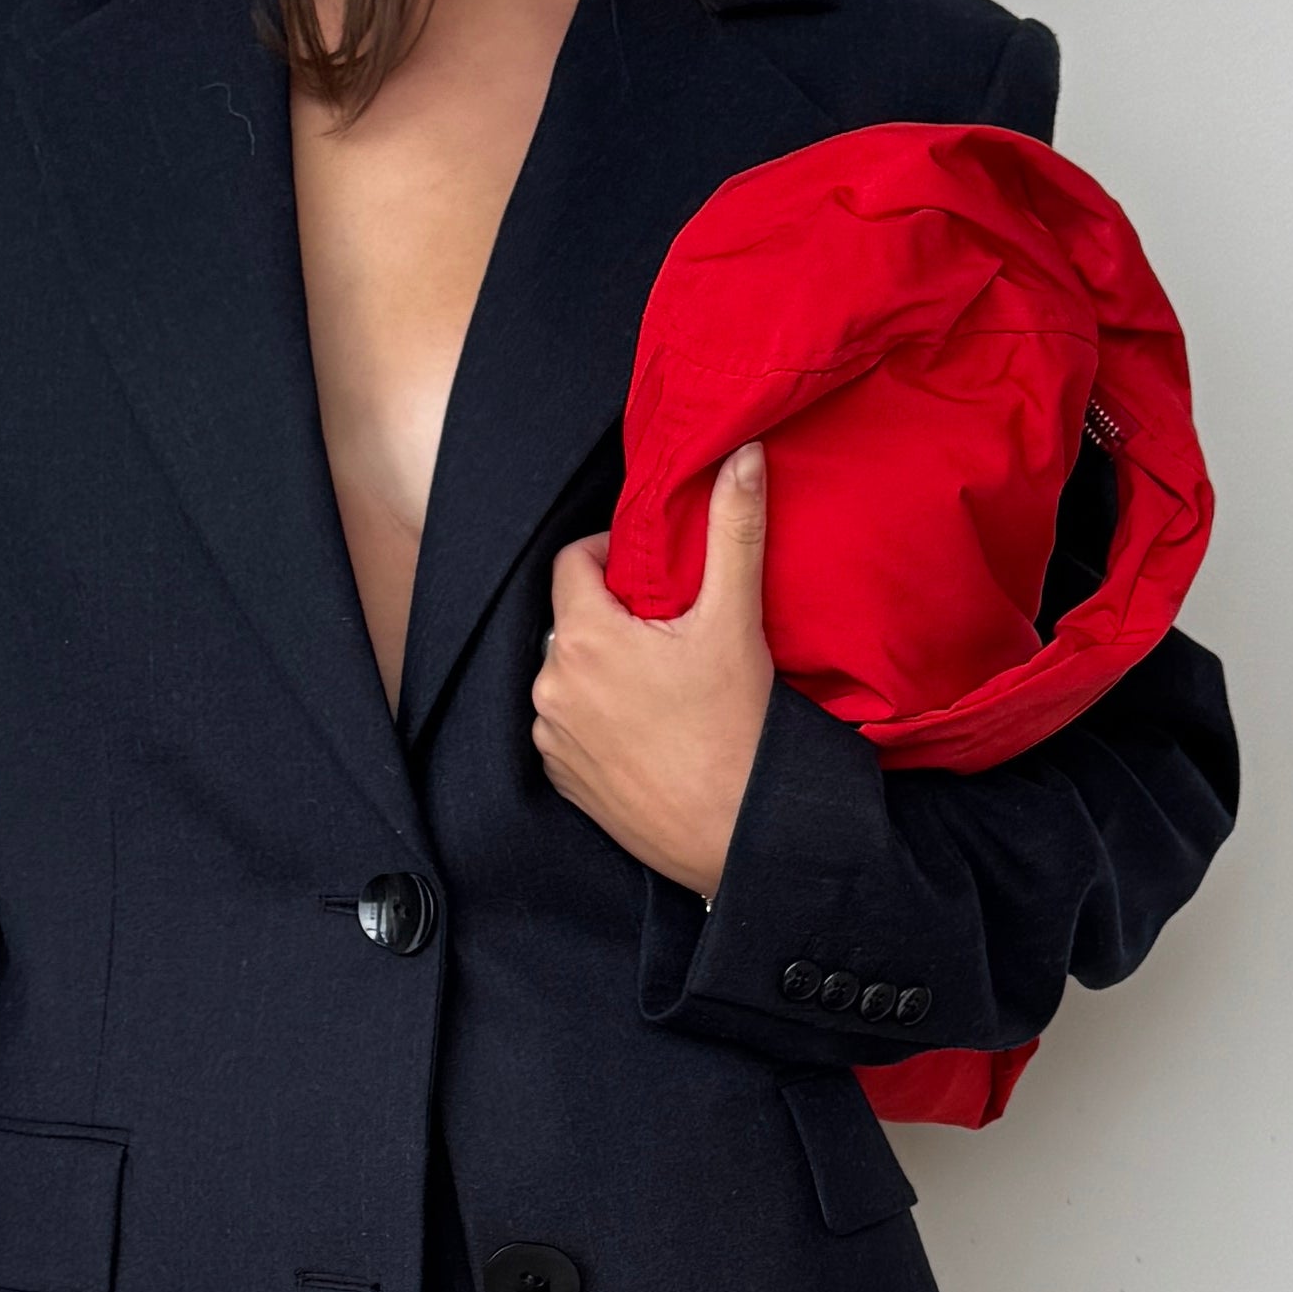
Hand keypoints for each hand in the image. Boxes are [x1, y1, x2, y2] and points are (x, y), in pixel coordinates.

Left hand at [533, 443, 773, 897]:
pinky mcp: (560, 777)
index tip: (654, 571)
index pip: (573, 561)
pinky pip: (569, 724)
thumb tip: (741, 455)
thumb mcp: (735, 622)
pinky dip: (598, 717)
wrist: (735, 836)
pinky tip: (646, 728)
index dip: (612, 556)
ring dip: (605, 667)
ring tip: (662, 683)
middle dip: (614, 614)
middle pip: (573, 619)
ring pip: (571, 672)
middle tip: (670, 629)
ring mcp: (551, 735)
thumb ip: (734, 531)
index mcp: (584, 636)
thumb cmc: (735, 731)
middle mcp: (551, 682)